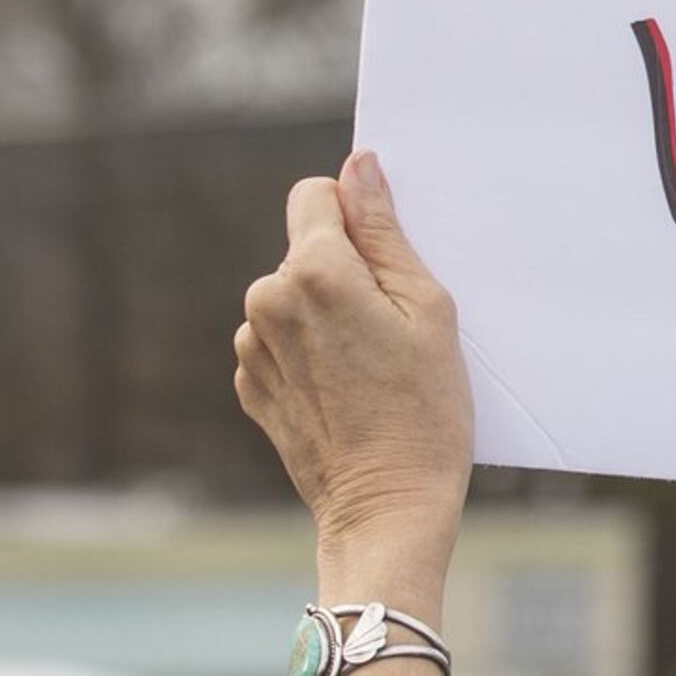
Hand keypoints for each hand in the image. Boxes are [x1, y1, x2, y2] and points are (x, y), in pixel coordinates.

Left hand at [234, 150, 474, 562]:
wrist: (385, 508)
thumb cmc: (424, 411)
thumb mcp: (427, 309)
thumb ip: (385, 231)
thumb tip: (359, 166)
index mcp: (314, 273)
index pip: (316, 194)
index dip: (357, 217)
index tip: (387, 260)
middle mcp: (267, 302)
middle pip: (306, 249)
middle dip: (347, 271)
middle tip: (391, 327)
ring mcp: (250, 347)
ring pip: (293, 296)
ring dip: (326, 314)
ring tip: (370, 366)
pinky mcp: (248, 384)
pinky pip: (279, 340)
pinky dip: (310, 353)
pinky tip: (346, 390)